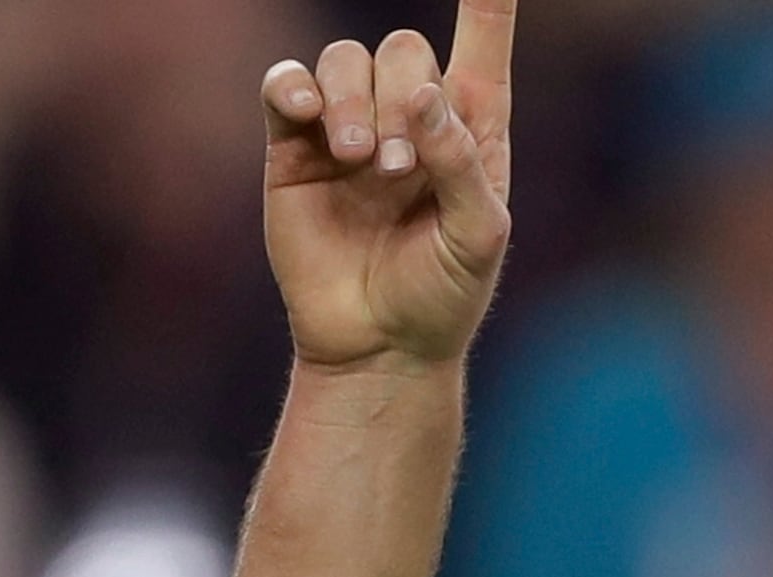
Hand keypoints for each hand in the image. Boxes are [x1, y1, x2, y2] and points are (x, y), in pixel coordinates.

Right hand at [260, 3, 517, 374]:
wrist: (378, 346)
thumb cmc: (443, 295)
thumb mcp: (478, 238)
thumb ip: (460, 164)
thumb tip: (425, 97)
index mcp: (469, 130)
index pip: (483, 46)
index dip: (487, 4)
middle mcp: (409, 118)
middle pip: (403, 48)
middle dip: (400, 98)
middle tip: (398, 169)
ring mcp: (348, 128)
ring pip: (345, 60)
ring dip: (354, 102)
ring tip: (361, 163)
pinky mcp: (294, 149)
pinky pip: (285, 85)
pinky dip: (293, 87)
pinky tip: (305, 114)